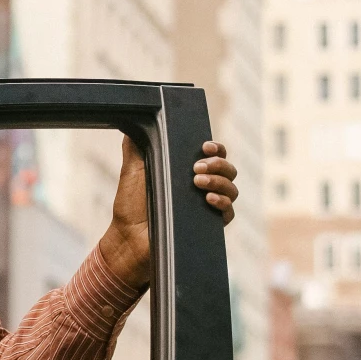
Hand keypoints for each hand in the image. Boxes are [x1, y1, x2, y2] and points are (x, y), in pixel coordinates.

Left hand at [102, 137, 239, 289]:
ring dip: (220, 181)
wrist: (128, 238)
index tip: (205, 147)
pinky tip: (208, 199)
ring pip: (232, 189)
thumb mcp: (132, 170)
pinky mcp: (208, 226)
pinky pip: (228, 213)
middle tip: (197, 166)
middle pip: (228, 169)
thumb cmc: (130, 206)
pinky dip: (223, 203)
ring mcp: (207, 207)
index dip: (216, 148)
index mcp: (187, 171)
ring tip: (198, 182)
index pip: (213, 155)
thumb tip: (135, 121)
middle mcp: (202, 187)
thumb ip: (136, 146)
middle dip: (218, 164)